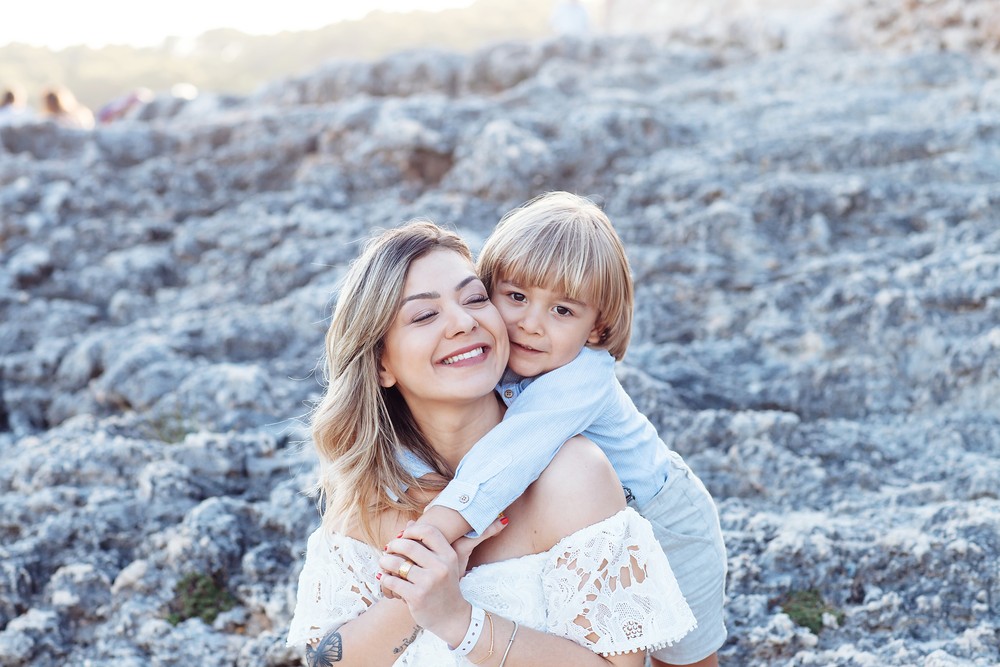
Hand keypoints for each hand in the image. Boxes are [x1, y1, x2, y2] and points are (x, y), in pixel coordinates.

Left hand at [379, 513, 506, 599]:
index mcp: (448, 555)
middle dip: (393, 545)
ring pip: (396, 563)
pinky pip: (392, 581)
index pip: (428, 531)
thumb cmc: (444, 587)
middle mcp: (440, 567)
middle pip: (408, 545)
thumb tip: (409, 523)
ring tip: (384, 564)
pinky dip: (385, 579)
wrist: (452, 617)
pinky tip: (386, 580)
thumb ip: (429, 543)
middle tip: (388, 550)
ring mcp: (429, 582)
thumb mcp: (445, 563)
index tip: (402, 536)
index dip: (411, 531)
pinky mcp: (417, 597)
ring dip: (385, 562)